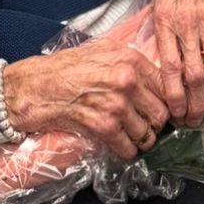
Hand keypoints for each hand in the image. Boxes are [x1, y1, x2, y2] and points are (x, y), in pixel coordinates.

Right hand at [1, 32, 168, 159]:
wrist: (35, 86)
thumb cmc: (66, 68)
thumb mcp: (103, 51)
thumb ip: (130, 62)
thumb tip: (152, 77)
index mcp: (130, 59)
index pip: (166, 85)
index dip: (168, 102)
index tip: (167, 111)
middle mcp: (127, 80)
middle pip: (160, 112)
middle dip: (156, 124)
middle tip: (148, 127)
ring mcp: (116, 104)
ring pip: (147, 133)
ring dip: (142, 140)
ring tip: (134, 139)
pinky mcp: (102, 126)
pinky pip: (127, 147)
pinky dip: (126, 151)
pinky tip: (121, 147)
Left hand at [150, 0, 203, 125]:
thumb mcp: (158, 1)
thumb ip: (163, 30)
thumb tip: (165, 61)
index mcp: (164, 23)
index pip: (169, 69)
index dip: (174, 97)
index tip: (176, 115)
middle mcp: (186, 24)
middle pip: (193, 75)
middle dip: (195, 103)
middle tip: (196, 119)